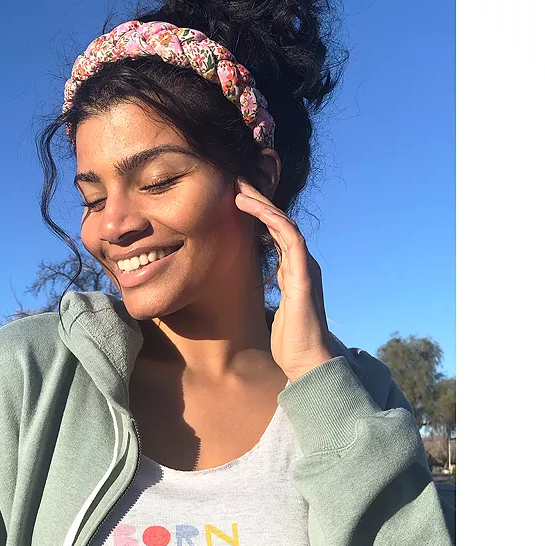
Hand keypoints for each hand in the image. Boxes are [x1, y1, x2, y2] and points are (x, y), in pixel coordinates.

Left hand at [235, 179, 334, 381]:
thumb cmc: (291, 343)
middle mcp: (302, 263)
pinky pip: (290, 237)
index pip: (275, 233)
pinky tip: (254, 208)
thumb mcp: (273, 310)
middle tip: (235, 183)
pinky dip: (272, 219)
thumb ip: (269, 293)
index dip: (257, 214)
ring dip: (262, 204)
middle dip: (258, 200)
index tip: (235, 200)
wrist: (309, 362)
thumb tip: (250, 289)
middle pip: (279, 222)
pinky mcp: (304, 274)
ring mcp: (305, 266)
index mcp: (293, 270)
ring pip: (284, 223)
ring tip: (238, 190)